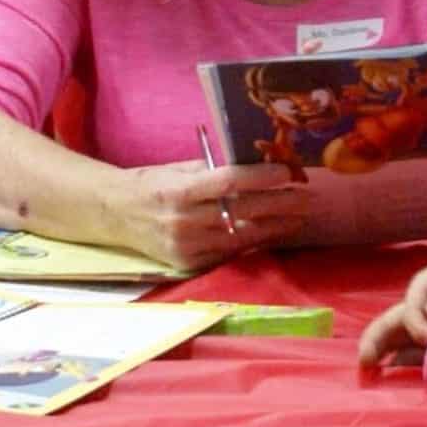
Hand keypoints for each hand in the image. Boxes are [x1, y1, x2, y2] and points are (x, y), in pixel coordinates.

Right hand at [120, 160, 311, 271]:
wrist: (116, 215)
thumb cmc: (152, 184)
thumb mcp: (179, 169)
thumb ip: (213, 170)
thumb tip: (257, 163)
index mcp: (179, 190)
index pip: (227, 182)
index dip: (260, 177)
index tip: (287, 171)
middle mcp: (183, 220)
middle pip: (242, 211)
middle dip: (281, 204)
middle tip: (310, 198)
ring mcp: (187, 246)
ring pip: (241, 237)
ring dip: (276, 227)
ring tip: (301, 217)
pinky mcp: (190, 264)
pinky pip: (230, 254)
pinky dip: (255, 243)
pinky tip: (275, 234)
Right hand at [357, 250, 426, 369]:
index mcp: (422, 288)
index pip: (409, 309)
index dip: (415, 325)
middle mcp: (419, 310)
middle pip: (389, 326)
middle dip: (374, 343)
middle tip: (364, 363)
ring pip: (399, 344)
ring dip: (386, 359)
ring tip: (371, 379)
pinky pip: (420, 358)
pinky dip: (409, 369)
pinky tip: (400, 384)